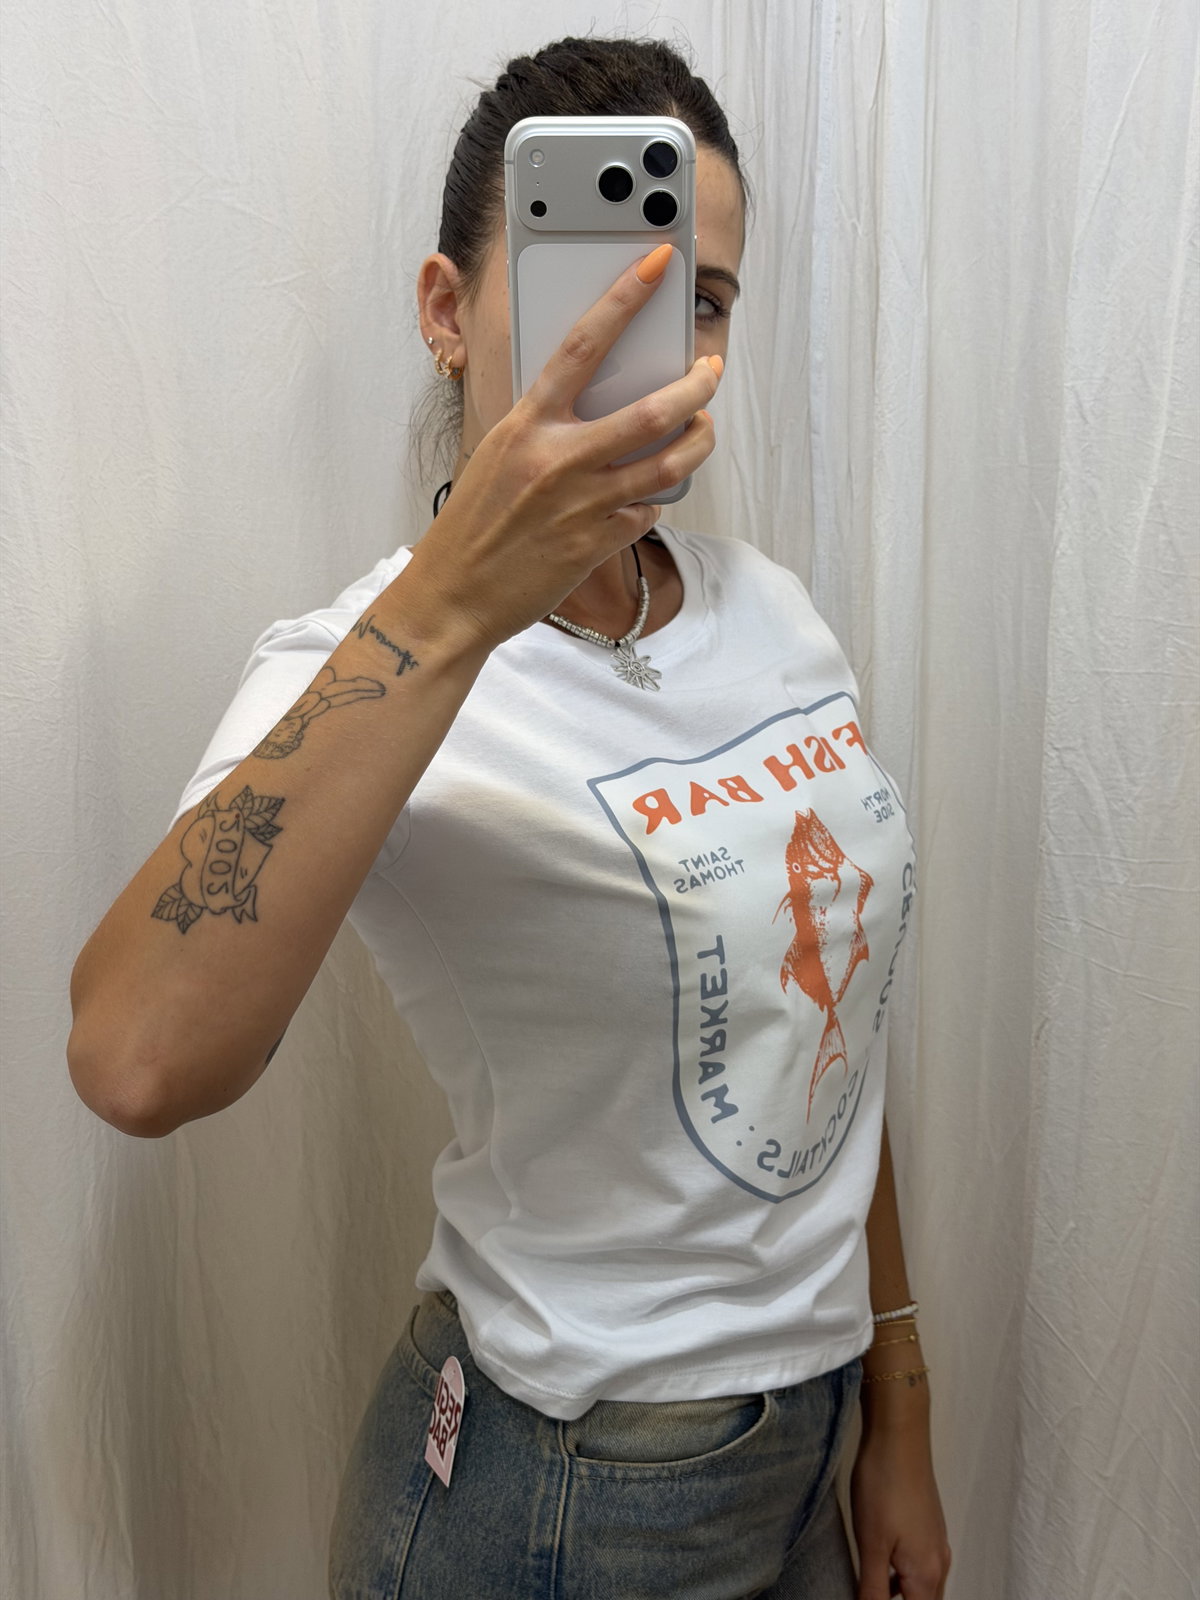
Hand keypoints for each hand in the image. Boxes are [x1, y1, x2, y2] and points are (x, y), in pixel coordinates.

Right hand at [406, 248, 722, 650]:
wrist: (453, 594)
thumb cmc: (473, 524)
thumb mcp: (499, 455)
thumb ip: (545, 426)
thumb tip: (593, 402)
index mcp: (527, 425)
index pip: (583, 345)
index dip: (624, 298)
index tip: (657, 265)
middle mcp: (557, 459)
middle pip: (651, 410)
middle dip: (696, 385)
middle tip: (711, 371)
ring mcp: (580, 505)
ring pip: (666, 464)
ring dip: (698, 441)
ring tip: (705, 427)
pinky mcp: (594, 545)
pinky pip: (644, 512)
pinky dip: (652, 500)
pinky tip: (646, 496)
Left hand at [849, 1417, 951, 1598]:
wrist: (900, 1437)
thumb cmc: (883, 1486)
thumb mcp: (871, 1545)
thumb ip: (873, 1590)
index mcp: (927, 1575)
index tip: (871, 1596)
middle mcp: (939, 1562)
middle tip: (870, 1593)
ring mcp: (937, 1542)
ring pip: (925, 1586)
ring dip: (904, 1594)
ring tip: (875, 1590)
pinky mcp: (930, 1525)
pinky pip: (922, 1565)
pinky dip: (905, 1576)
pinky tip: (884, 1567)